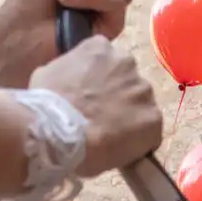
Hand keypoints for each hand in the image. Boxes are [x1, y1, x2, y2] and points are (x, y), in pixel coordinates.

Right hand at [29, 36, 162, 175]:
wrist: (59, 132)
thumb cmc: (47, 105)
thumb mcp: (48, 74)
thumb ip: (68, 71)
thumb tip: (70, 83)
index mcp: (102, 48)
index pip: (109, 64)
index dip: (101, 86)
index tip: (92, 101)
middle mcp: (128, 63)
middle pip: (128, 84)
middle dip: (119, 101)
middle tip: (101, 120)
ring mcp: (144, 91)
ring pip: (141, 108)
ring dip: (131, 121)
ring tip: (110, 139)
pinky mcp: (154, 119)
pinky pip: (150, 133)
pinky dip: (140, 143)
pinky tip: (121, 152)